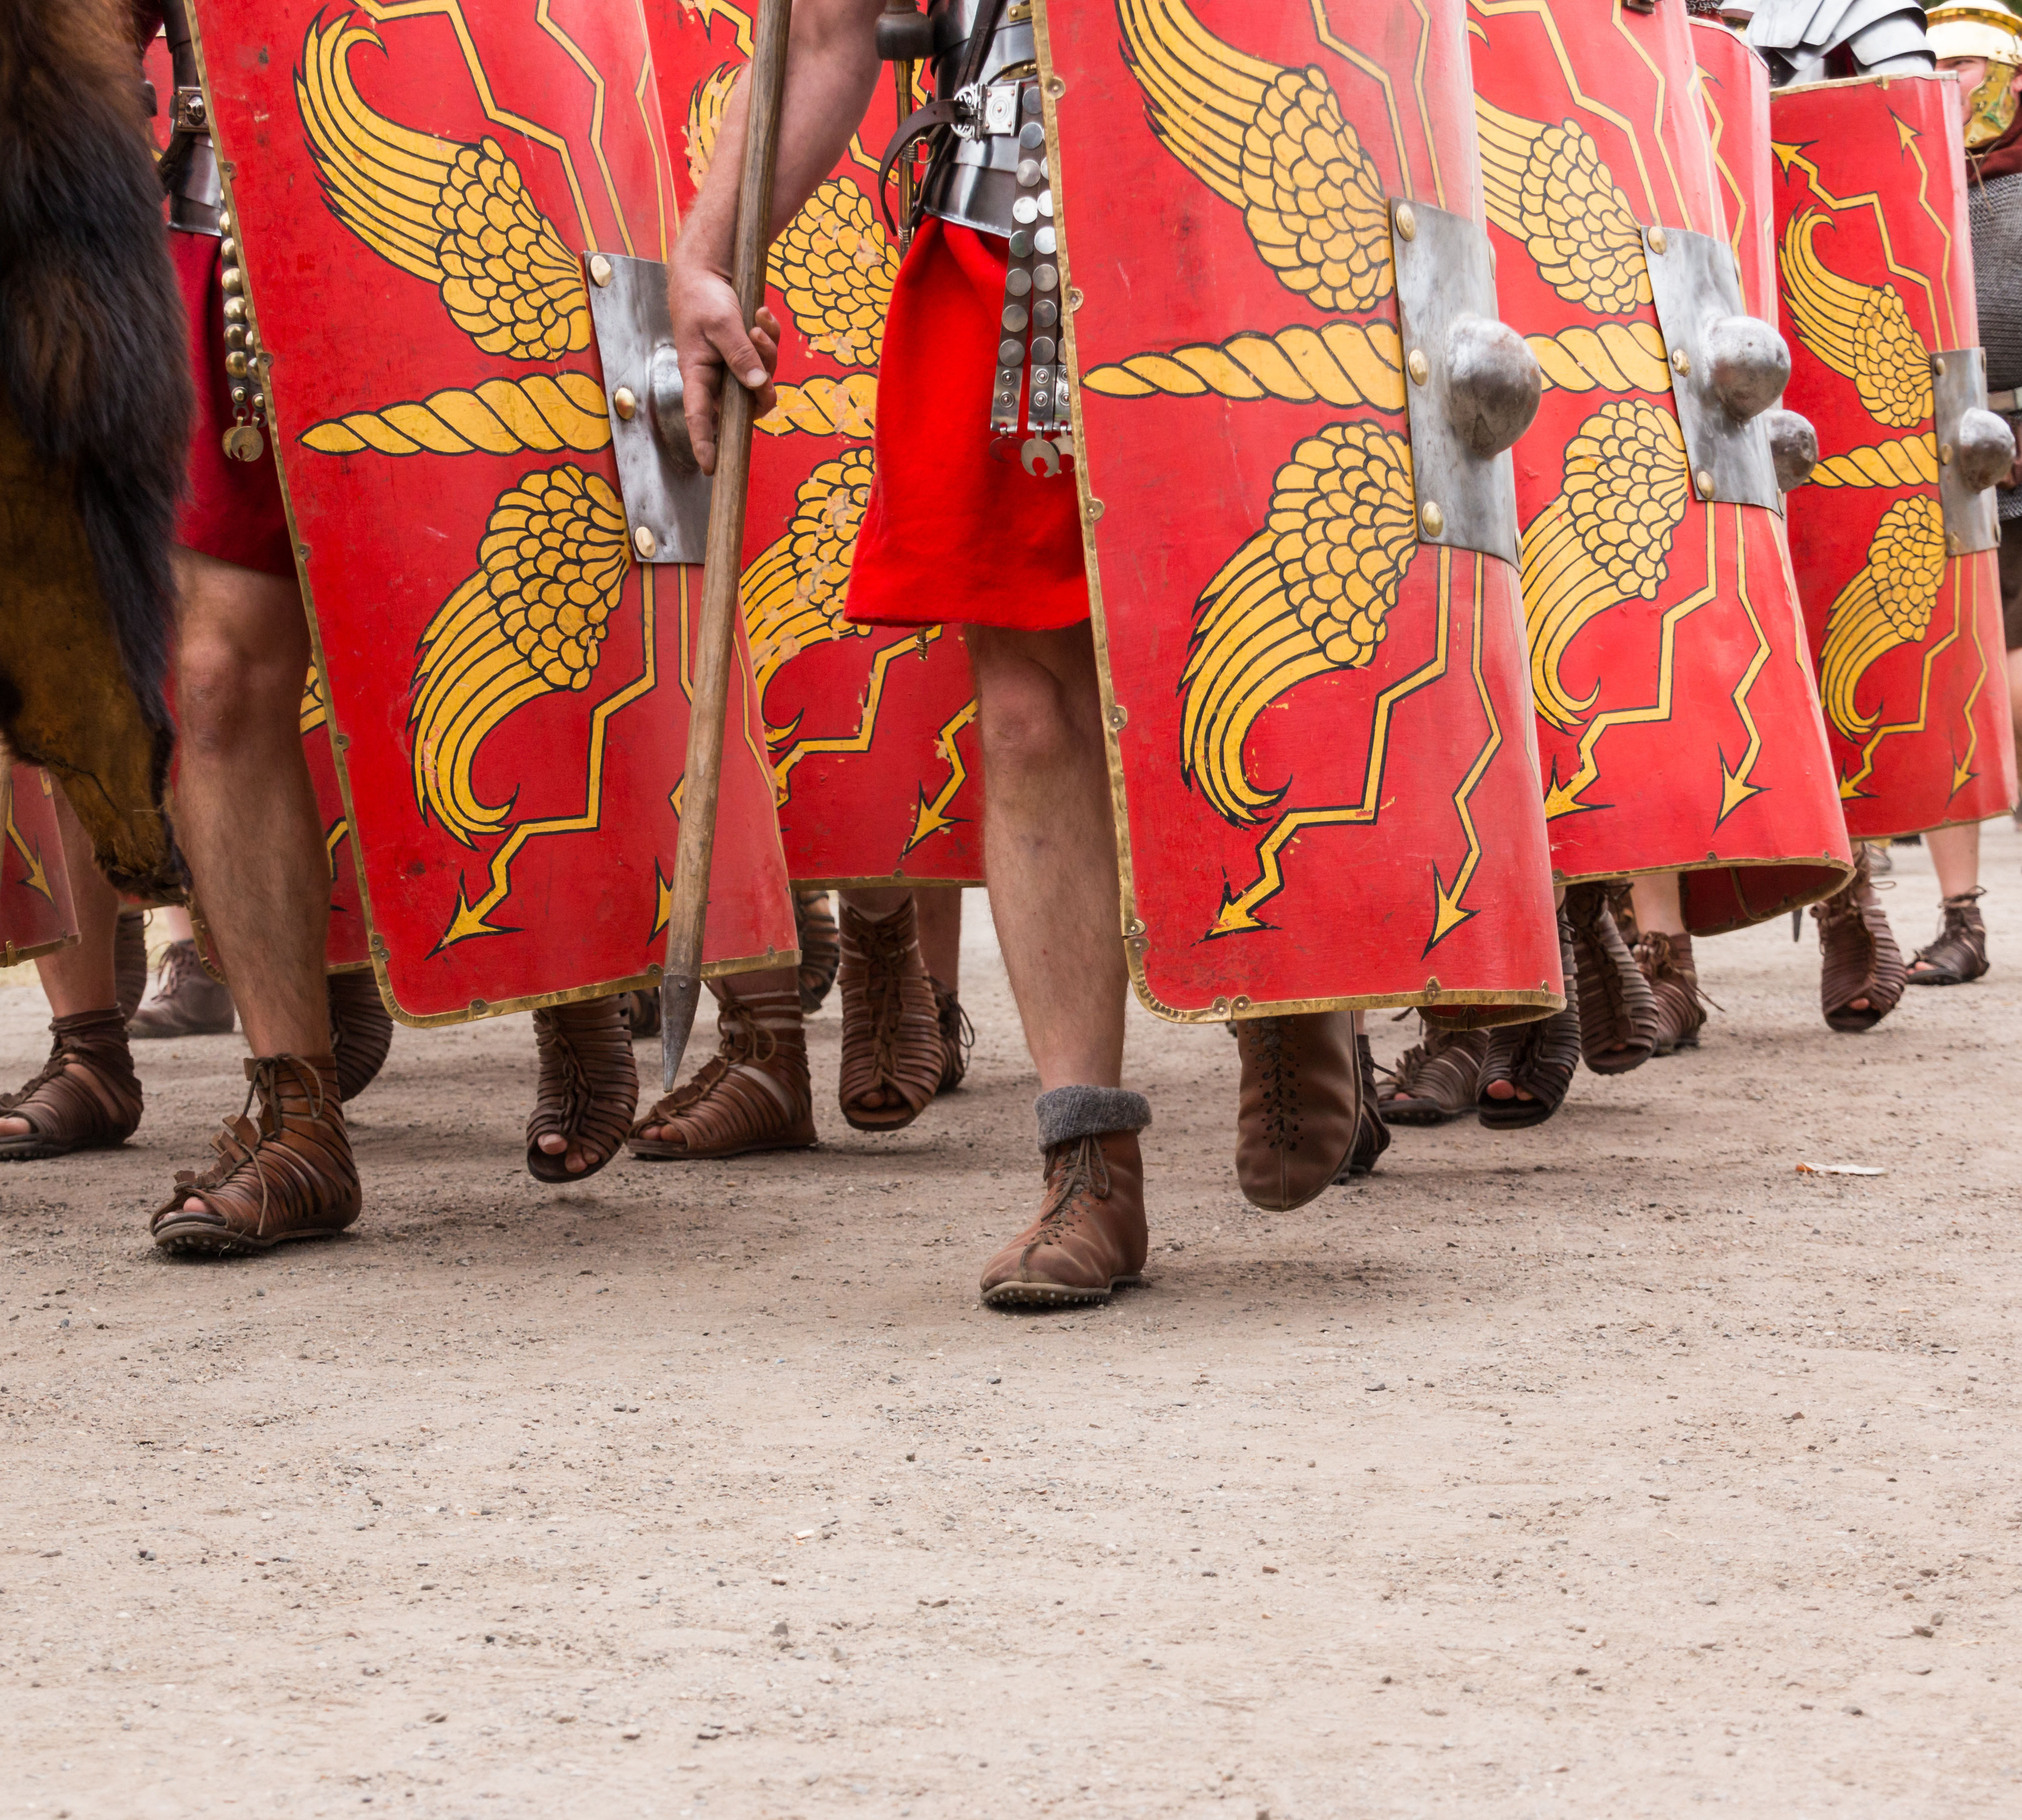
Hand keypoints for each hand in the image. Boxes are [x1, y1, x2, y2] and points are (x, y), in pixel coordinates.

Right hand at [667, 253, 780, 475]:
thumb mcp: (721, 324)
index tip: (711, 467)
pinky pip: (769, 358)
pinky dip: (771, 337)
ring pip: (763, 380)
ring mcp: (734, 367)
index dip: (705, 444)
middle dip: (763, 386)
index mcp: (698, 375)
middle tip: (761, 346)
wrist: (707, 271)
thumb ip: (740, 355)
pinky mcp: (748, 353)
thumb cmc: (702, 298)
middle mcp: (717, 378)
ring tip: (757, 324)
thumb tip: (758, 385)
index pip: (699, 418)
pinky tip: (763, 315)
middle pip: (747, 405)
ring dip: (768, 352)